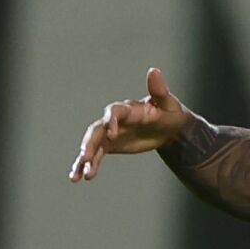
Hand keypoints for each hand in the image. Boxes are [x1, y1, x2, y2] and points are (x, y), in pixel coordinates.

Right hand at [68, 67, 190, 181]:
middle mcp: (114, 120)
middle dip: (90, 144)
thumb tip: (154, 71)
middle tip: (85, 158)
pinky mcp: (110, 145)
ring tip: (79, 175)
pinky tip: (80, 177)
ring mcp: (110, 133)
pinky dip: (87, 165)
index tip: (112, 135)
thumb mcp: (168, 104)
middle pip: (97, 130)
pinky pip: (96, 155)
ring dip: (85, 159)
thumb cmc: (170, 112)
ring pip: (93, 144)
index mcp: (128, 109)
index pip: (114, 112)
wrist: (169, 127)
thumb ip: (159, 90)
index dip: (111, 121)